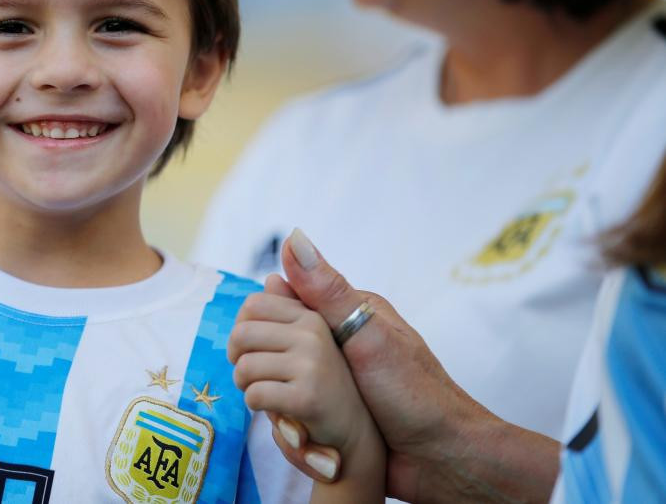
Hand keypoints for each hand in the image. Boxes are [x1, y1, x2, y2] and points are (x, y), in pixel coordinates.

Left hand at [229, 274, 380, 484]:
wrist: (359, 432)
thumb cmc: (327, 384)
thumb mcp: (314, 340)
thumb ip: (291, 309)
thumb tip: (270, 278)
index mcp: (312, 315)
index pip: (254, 304)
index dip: (243, 328)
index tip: (253, 349)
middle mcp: (315, 333)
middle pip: (242, 333)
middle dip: (237, 357)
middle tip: (251, 374)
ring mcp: (313, 364)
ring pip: (245, 366)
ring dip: (244, 384)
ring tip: (262, 391)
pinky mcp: (308, 397)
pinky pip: (255, 394)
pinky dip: (255, 404)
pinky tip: (273, 408)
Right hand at [279, 229, 557, 503]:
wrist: (443, 460)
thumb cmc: (413, 394)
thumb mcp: (367, 337)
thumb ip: (326, 291)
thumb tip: (293, 235)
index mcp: (348, 314)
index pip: (283, 305)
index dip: (262, 326)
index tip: (252, 350)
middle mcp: (338, 343)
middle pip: (277, 345)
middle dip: (269, 371)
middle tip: (277, 395)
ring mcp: (334, 380)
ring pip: (281, 383)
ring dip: (282, 407)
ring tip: (298, 425)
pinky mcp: (332, 415)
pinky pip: (295, 414)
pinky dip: (292, 428)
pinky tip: (298, 438)